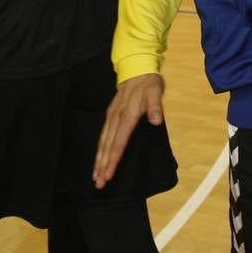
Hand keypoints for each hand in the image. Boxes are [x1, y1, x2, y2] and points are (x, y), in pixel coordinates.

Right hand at [93, 74, 164, 189]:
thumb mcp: (156, 92)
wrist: (137, 69)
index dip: (113, 159)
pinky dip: (99, 149)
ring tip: (95, 176)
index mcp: (127, 115)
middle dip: (102, 165)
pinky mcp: (110, 116)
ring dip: (98, 160)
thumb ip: (155, 107)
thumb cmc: (149, 84)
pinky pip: (103, 136)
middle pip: (107, 146)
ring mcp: (112, 117)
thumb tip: (156, 120)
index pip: (119, 142)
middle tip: (98, 183)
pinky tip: (98, 159)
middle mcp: (116, 118)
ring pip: (102, 142)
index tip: (108, 174)